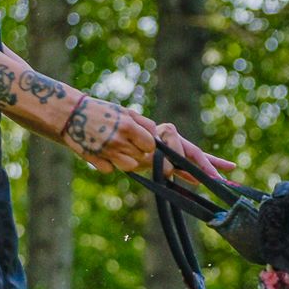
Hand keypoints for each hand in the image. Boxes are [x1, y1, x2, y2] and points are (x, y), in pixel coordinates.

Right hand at [58, 95, 237, 181]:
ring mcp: (120, 151)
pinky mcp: (103, 161)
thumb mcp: (128, 117)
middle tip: (191, 174)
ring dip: (130, 162)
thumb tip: (167, 158)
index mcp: (147, 126)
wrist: (67, 112)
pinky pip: (115, 169)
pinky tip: (97, 149)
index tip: (221, 176)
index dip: (204, 162)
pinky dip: (109, 162)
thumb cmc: (101, 114)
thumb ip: (147, 135)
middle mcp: (137, 138)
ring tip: (113, 144)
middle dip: (178, 170)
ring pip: (137, 169)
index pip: (182, 146)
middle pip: (167, 164)